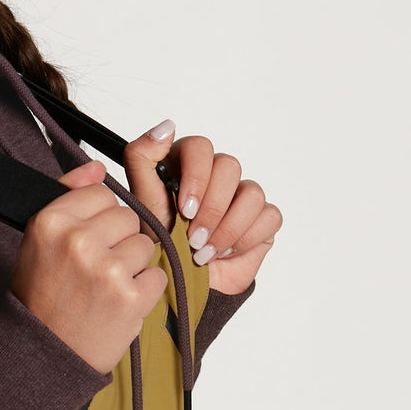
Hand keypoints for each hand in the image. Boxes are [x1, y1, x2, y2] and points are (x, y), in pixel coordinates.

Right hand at [11, 160, 167, 373]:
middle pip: (128, 217)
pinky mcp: (131, 297)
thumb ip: (68, 195)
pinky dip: (145, 291)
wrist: (44, 353)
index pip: (101, 193)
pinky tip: (120, 303)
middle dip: (119, 241)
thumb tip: (97, 167)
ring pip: (146, 245)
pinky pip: (157, 275)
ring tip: (107, 287)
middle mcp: (77, 240)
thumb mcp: (40, 239)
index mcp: (50, 221)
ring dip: (134, 266)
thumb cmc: (42, 295)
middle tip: (96, 269)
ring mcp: (106, 269)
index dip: (98, 219)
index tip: (85, 242)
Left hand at [124, 121, 281, 295]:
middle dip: (211, 208)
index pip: (200, 147)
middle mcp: (216, 174)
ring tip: (204, 251)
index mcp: (186, 163)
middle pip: (229, 166)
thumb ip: (141, 157)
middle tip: (193, 238)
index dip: (197, 176)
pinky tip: (224, 252)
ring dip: (227, 228)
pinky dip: (245, 239)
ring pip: (252, 192)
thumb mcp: (141, 199)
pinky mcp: (262, 218)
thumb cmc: (159, 240)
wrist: (180, 282)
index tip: (184, 209)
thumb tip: (166, 127)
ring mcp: (241, 195)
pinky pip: (269, 216)